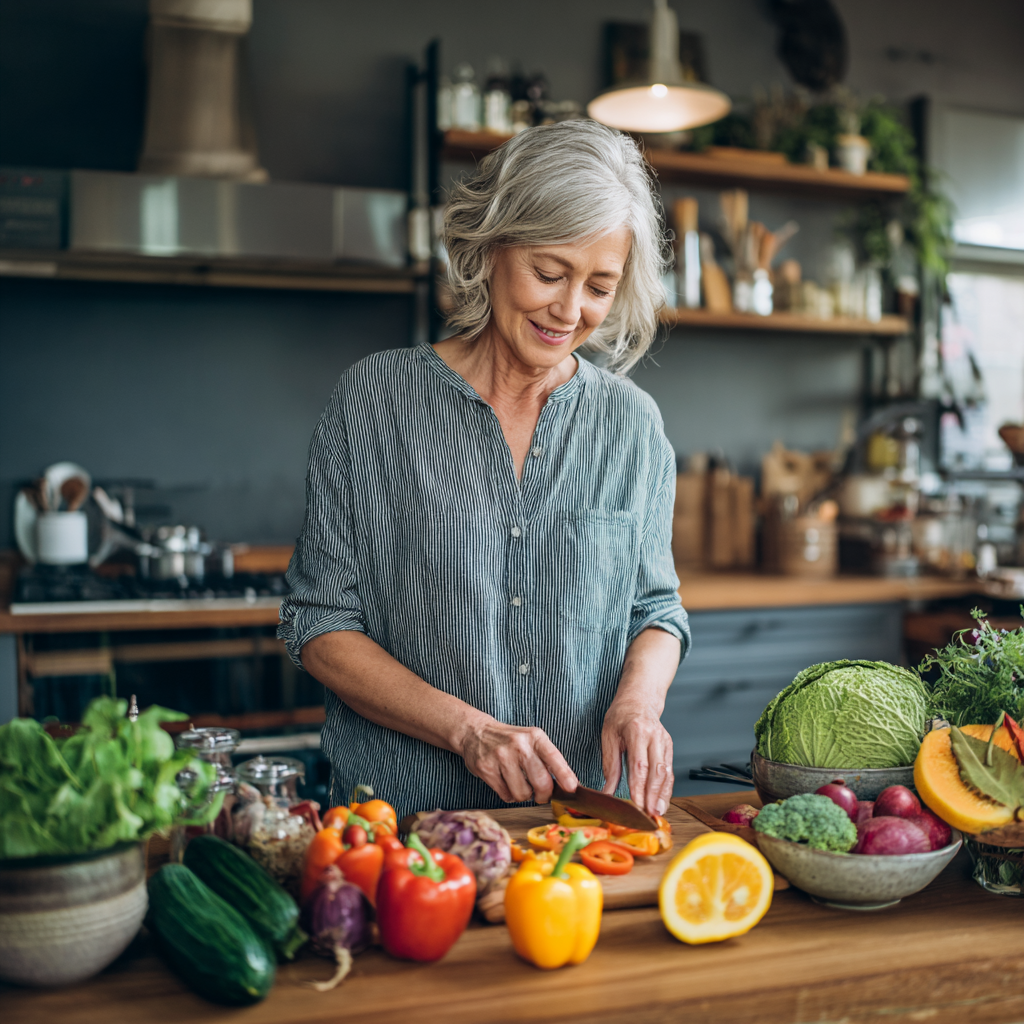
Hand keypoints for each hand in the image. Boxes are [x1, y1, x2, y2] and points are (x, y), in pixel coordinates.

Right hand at [458, 716, 578, 803]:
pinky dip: (509, 795)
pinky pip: (506, 795)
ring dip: (524, 796)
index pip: (553, 757)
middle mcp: (519, 745)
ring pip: (522, 793)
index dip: (565, 775)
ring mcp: (501, 756)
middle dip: (544, 795)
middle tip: (541, 795)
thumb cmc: (510, 741)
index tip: (572, 788)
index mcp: (534, 736)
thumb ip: (547, 759)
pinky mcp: (486, 768)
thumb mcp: (531, 740)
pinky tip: (506, 784)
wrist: (476, 732)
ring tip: (519, 785)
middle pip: (540, 782)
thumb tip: (567, 785)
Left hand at [601, 698, 673, 816]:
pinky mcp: (669, 746)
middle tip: (648, 814)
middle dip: (653, 795)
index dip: (639, 787)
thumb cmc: (620, 716)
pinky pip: (669, 770)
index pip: (639, 765)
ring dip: (663, 795)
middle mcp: (654, 736)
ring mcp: (664, 741)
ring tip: (657, 813)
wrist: (639, 699)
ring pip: (667, 772)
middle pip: (657, 771)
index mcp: (636, 731)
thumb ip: (609, 765)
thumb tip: (607, 792)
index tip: (637, 805)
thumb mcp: (608, 736)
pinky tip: (662, 801)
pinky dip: (666, 788)